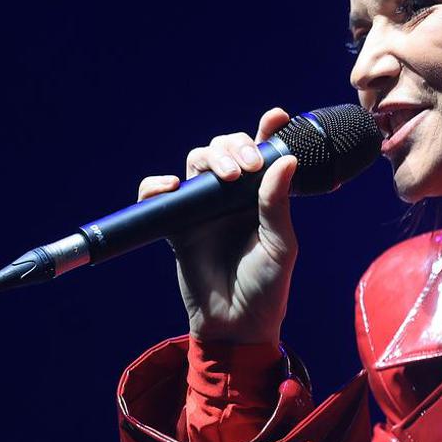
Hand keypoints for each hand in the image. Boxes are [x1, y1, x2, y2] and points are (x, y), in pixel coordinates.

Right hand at [136, 107, 298, 344]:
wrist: (236, 324)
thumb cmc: (266, 286)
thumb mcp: (280, 244)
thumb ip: (278, 203)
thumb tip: (285, 160)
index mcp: (262, 197)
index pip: (263, 156)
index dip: (267, 132)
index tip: (276, 116)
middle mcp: (232, 197)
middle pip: (226, 150)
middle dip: (235, 145)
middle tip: (249, 166)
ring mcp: (203, 209)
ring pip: (196, 163)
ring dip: (209, 158)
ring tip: (226, 176)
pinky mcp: (176, 226)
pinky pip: (158, 197)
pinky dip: (157, 186)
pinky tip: (171, 186)